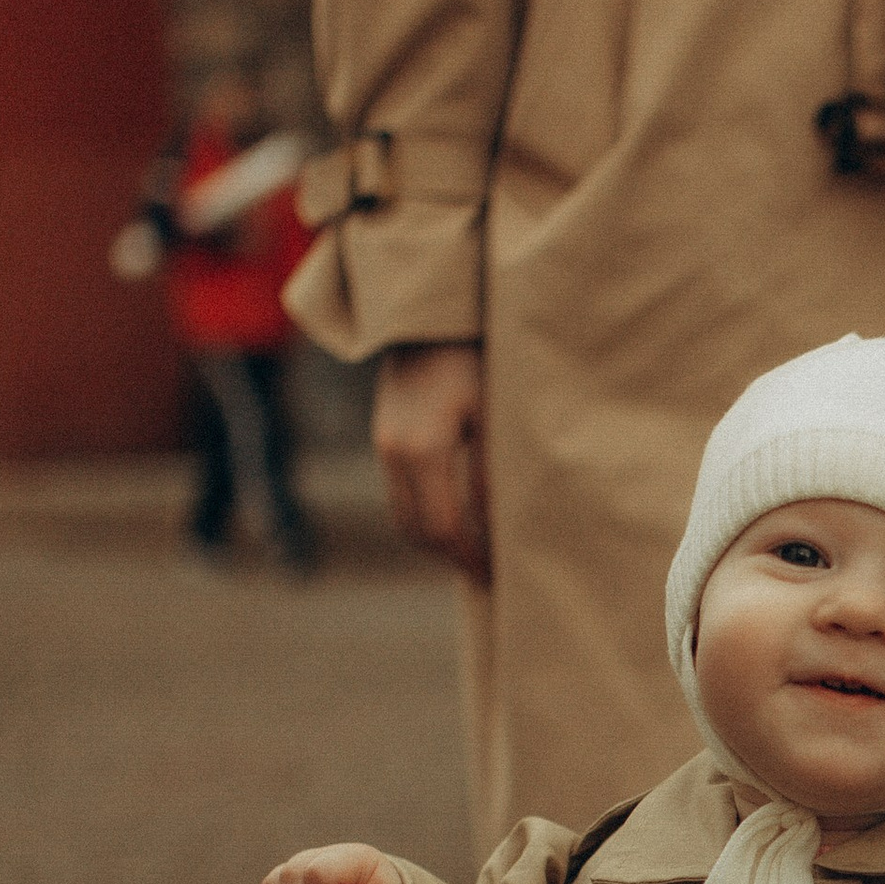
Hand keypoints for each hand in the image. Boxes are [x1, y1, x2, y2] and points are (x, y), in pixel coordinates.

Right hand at [374, 343, 490, 580]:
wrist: (434, 305)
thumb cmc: (479, 350)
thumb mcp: (496, 413)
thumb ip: (494, 473)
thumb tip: (501, 531)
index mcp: (421, 449)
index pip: (442, 528)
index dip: (471, 559)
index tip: (499, 578)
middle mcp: (392, 450)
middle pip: (417, 530)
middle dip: (453, 557)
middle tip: (491, 576)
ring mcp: (383, 441)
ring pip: (404, 513)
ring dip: (437, 538)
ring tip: (479, 553)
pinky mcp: (385, 431)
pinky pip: (402, 489)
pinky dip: (428, 512)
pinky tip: (461, 516)